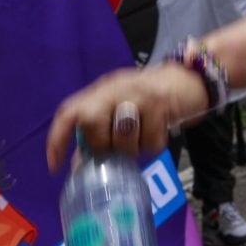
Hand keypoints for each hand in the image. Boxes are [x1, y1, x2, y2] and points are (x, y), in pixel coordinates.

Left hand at [45, 64, 209, 170]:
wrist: (190, 78)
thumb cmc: (150, 99)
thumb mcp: (121, 109)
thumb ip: (99, 132)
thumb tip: (78, 165)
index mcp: (101, 90)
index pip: (69, 111)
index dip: (58, 139)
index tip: (55, 166)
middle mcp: (115, 88)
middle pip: (90, 121)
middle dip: (102, 143)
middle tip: (116, 147)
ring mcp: (138, 93)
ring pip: (121, 134)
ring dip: (132, 147)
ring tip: (141, 139)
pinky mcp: (160, 102)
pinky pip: (149, 141)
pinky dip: (154, 144)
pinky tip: (159, 131)